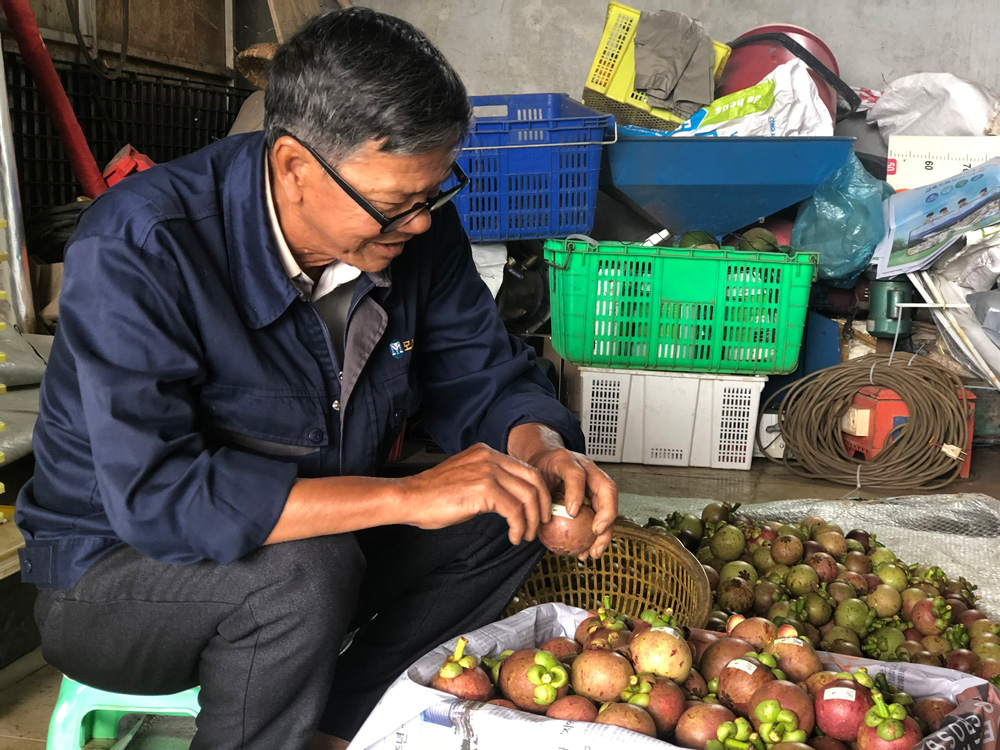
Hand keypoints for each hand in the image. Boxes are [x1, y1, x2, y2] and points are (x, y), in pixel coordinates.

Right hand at [396, 443, 550, 544]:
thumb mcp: (467, 480)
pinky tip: (513, 537)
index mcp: (486, 453)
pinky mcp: (484, 489)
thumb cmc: (433, 495)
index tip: (538, 511)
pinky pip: (514, 510)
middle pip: (533, 479)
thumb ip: (489, 482)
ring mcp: (487, 471)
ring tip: (526, 535)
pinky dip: (519, 527)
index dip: (538, 492)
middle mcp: (490, 457)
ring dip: (531, 520)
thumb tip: (510, 500)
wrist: (410, 498)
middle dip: (542, 504)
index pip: (525, 469)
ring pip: (527, 496)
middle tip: (540, 524)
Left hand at [508, 424, 617, 560]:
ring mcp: (594, 482)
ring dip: (605, 531)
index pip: (576, 474)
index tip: (572, 513)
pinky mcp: (595, 496)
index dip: (576, 493)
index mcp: (566, 461)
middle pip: (606, 488)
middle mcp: (586, 469)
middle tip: (596, 532)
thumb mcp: (531, 477)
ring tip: (593, 552)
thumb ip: (536, 496)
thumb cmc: (537, 468)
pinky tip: (587, 552)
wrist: (543, 458)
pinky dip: (597, 535)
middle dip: (606, 513)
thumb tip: (533, 524)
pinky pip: (601, 516)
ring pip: (609, 505)